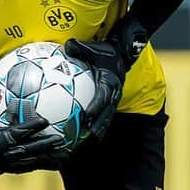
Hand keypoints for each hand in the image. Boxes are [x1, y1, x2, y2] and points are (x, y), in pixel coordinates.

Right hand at [0, 87, 65, 173]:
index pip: (16, 134)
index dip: (30, 128)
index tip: (44, 121)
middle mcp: (6, 155)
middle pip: (28, 150)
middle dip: (44, 145)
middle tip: (60, 138)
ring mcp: (12, 165)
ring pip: (33, 161)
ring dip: (50, 158)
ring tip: (66, 154)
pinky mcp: (17, 170)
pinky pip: (34, 167)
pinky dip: (47, 165)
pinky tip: (61, 162)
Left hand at [64, 18, 146, 139]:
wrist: (121, 54)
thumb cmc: (105, 51)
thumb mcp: (95, 48)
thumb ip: (81, 48)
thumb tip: (68, 45)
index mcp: (110, 82)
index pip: (103, 96)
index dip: (96, 107)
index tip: (87, 116)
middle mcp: (113, 93)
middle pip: (106, 114)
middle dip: (98, 126)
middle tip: (87, 137)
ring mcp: (113, 100)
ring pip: (106, 119)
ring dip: (97, 132)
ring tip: (86, 145)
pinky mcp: (109, 103)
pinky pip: (102, 117)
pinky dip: (95, 128)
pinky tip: (82, 138)